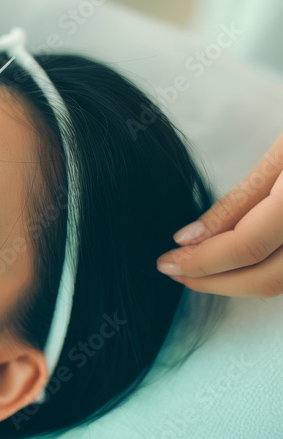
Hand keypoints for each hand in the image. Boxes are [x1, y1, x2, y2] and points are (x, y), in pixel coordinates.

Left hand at [157, 131, 282, 296]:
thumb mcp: (282, 154)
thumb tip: (189, 239)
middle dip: (214, 282)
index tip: (167, 261)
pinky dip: (266, 274)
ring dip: (238, 283)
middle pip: (267, 280)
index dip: (201, 260)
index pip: (246, 246)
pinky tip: (237, 265)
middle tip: (175, 271)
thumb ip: (239, 201)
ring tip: (199, 270)